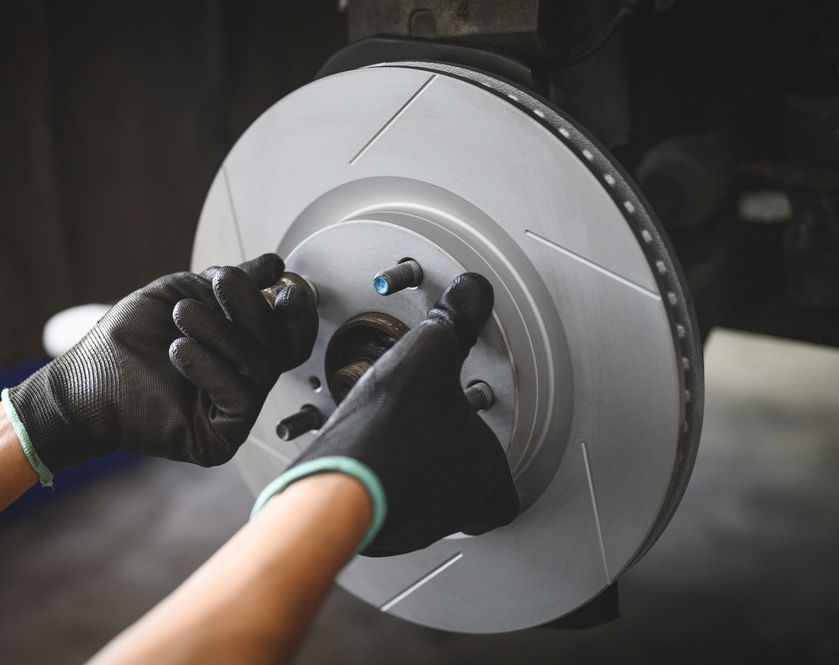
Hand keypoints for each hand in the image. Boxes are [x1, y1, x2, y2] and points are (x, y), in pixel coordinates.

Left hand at [3, 254, 317, 483]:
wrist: (86, 382)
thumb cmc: (128, 342)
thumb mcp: (182, 293)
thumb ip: (231, 281)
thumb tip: (273, 265)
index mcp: (241, 347)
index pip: (287, 329)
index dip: (291, 306)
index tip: (275, 282)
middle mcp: (244, 379)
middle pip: (281, 343)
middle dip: (251, 307)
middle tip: (219, 284)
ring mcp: (235, 410)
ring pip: (262, 367)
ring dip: (222, 333)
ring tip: (182, 316)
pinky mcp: (222, 437)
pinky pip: (242, 398)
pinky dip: (213, 368)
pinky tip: (180, 351)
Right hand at [253, 273, 517, 555]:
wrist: (334, 481)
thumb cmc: (386, 432)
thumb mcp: (427, 355)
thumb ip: (455, 322)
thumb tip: (473, 290)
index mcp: (483, 474)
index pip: (504, 499)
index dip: (494, 471)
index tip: (482, 444)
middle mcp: (452, 509)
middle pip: (462, 503)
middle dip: (448, 468)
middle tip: (432, 437)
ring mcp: (411, 525)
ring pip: (423, 508)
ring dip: (414, 477)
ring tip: (395, 441)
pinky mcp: (372, 528)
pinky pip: (385, 511)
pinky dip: (379, 486)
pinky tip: (364, 457)